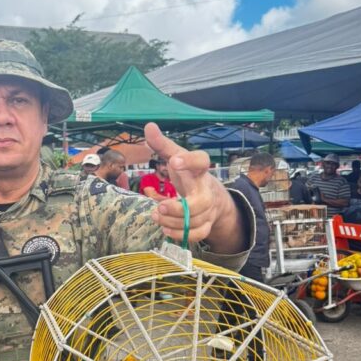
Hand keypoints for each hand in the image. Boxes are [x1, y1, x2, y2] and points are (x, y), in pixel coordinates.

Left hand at [144, 123, 242, 246]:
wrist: (212, 195)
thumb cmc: (189, 174)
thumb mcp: (177, 157)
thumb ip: (162, 145)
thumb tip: (148, 126)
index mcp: (198, 170)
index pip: (201, 161)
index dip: (190, 161)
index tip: (174, 160)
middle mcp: (206, 190)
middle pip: (200, 202)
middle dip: (179, 207)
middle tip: (159, 207)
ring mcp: (207, 209)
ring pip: (196, 220)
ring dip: (173, 221)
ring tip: (155, 214)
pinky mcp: (205, 223)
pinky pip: (198, 233)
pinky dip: (181, 234)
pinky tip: (164, 228)